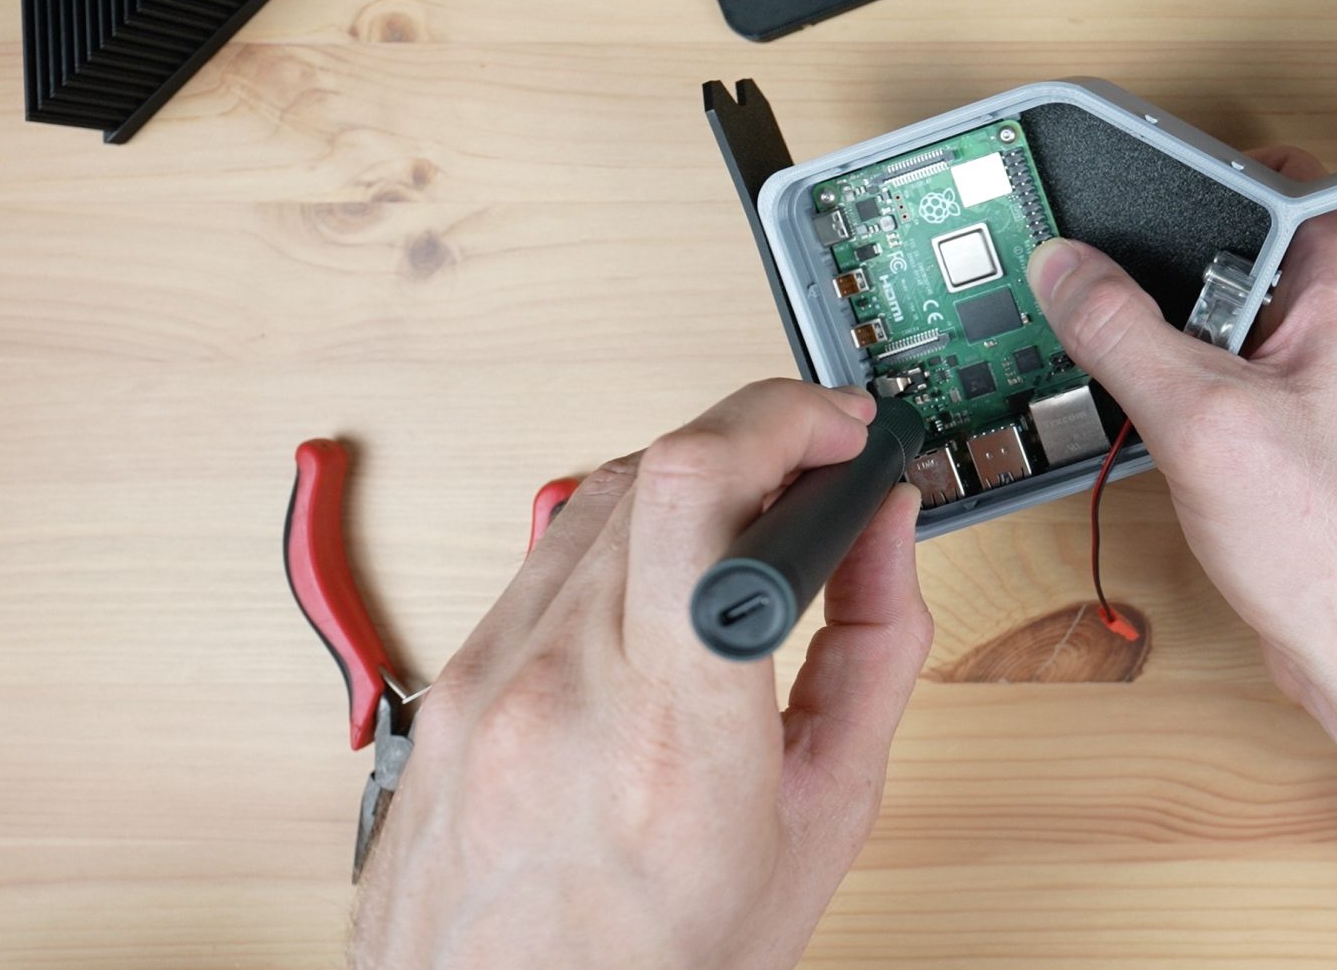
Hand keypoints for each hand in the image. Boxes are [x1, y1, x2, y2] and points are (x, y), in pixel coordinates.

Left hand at [350, 380, 931, 969]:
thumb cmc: (661, 959)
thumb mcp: (822, 821)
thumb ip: (873, 654)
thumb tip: (888, 533)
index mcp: (671, 733)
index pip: (701, 492)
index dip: (785, 421)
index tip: (843, 431)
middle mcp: (558, 689)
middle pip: (657, 465)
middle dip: (759, 437)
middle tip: (819, 462)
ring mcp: (485, 683)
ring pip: (596, 496)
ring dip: (691, 476)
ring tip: (749, 519)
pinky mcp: (449, 686)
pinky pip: (545, 561)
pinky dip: (623, 540)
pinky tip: (663, 583)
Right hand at [1025, 147, 1336, 697]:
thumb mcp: (1202, 419)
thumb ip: (1125, 332)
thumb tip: (1067, 270)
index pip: (1280, 181)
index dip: (1202, 171)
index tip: (1129, 180)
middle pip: (1241, 252)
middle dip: (1170, 265)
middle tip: (1108, 283)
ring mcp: (1326, 388)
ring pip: (1231, 325)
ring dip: (1172, 340)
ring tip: (1127, 364)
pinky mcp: (1303, 441)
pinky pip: (1233, 385)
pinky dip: (1187, 394)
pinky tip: (1154, 425)